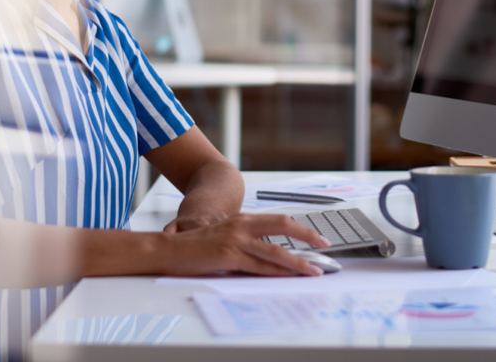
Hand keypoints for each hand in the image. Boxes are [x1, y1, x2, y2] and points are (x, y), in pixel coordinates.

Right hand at [149, 214, 330, 276]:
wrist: (170, 249)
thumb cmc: (198, 246)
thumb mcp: (226, 235)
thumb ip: (248, 240)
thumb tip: (271, 254)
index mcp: (244, 218)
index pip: (279, 220)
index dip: (301, 228)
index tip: (317, 238)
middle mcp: (243, 224)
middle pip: (283, 226)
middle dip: (307, 236)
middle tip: (325, 247)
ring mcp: (236, 239)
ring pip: (275, 251)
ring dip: (298, 262)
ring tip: (313, 270)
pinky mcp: (229, 255)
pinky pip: (259, 266)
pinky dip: (277, 272)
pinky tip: (288, 276)